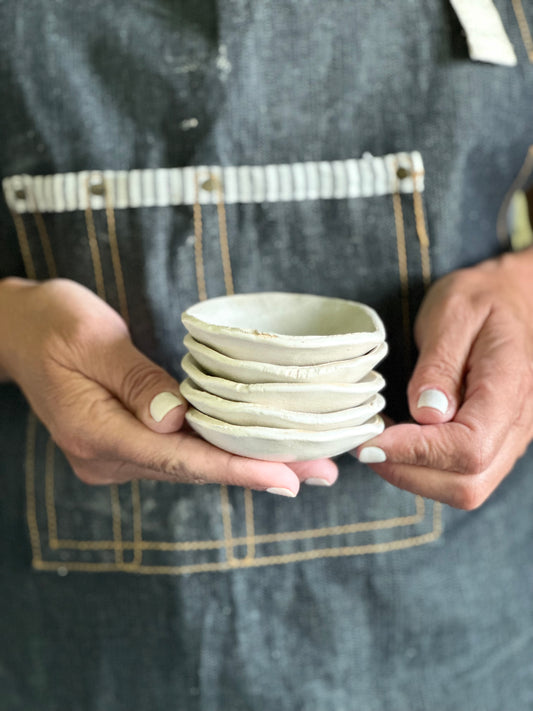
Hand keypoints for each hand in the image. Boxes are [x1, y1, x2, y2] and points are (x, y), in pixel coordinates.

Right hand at [0, 278, 337, 494]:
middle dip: (257, 469)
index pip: (177, 458)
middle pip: (192, 468)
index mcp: (93, 431)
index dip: (234, 469)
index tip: (286, 476)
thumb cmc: (54, 324)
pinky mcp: (125, 444)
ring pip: (190, 465)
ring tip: (306, 463)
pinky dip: (221, 452)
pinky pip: (180, 454)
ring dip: (246, 463)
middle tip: (321, 471)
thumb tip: (177, 419)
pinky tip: (258, 451)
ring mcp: (114, 455)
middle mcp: (105, 455)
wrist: (20, 331)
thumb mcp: (91, 338)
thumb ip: (135, 379)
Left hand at [354, 249, 532, 508]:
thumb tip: (427, 413)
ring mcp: (507, 441)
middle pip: (467, 484)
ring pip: (463, 490)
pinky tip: (395, 442)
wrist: (508, 299)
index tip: (371, 438)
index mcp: (509, 388)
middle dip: (407, 471)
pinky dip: (420, 470)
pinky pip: (459, 478)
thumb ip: (440, 364)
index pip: (469, 447)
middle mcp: (516, 426)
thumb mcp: (453, 313)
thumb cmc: (479, 300)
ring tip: (376, 441)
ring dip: (410, 476)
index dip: (416, 451)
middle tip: (364, 443)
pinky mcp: (491, 446)